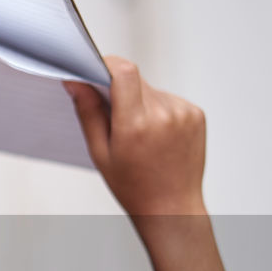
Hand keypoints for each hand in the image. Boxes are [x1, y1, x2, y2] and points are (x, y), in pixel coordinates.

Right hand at [65, 57, 206, 215]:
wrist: (172, 206)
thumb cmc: (133, 186)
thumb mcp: (100, 152)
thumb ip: (88, 112)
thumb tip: (75, 81)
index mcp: (135, 125)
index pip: (123, 71)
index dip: (106, 64)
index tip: (94, 70)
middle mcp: (163, 114)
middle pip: (135, 80)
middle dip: (119, 89)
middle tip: (113, 117)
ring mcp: (184, 113)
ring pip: (151, 89)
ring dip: (139, 101)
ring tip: (139, 134)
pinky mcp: (196, 114)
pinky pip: (168, 99)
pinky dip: (157, 109)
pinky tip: (156, 135)